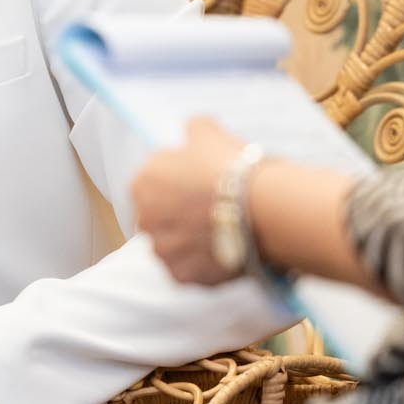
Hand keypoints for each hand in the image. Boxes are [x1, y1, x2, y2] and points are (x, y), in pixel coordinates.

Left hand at [131, 118, 247, 285]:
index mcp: (141, 183)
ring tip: (223, 231)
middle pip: (160, 217)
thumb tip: (193, 127)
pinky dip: (205, 263)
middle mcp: (144, 219)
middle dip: (180, 215)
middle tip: (211, 209)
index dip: (176, 184)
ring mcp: (163, 251)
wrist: (261, 207)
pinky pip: (190, 270)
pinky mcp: (183, 276)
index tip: (197, 186)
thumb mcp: (209, 134)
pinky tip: (226, 250)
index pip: (151, 184)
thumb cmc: (232, 167)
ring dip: (191, 241)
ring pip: (174, 246)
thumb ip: (193, 129)